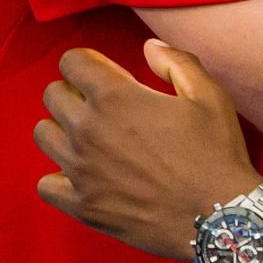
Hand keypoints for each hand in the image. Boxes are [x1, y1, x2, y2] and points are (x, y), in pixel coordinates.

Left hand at [35, 40, 259, 261]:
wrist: (218, 216)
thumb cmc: (216, 152)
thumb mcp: (208, 95)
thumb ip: (176, 62)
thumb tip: (148, 47)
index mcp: (114, 97)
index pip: (71, 62)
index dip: (87, 61)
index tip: (104, 72)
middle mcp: (87, 130)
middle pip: (52, 95)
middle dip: (73, 91)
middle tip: (101, 103)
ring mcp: (80, 171)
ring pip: (44, 135)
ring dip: (62, 129)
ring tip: (89, 136)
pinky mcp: (82, 205)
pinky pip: (46, 185)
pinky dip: (59, 177)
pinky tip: (83, 174)